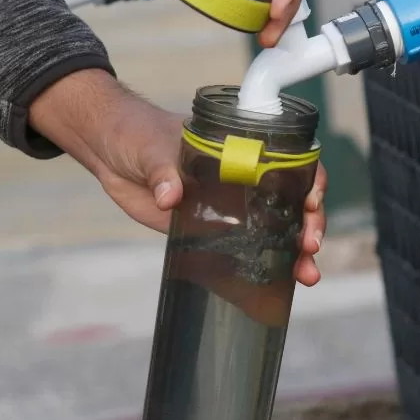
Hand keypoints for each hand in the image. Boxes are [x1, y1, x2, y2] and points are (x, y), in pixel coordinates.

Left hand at [28, 69, 326, 290]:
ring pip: (274, 230)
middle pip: (291, 201)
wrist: (109, 150)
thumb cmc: (137, 133)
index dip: (310, 180)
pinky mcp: (207, 231)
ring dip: (293, 254)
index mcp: (241, 148)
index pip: (291, 161)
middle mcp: (243, 177)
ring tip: (306, 276)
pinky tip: (278, 287)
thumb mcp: (153, 146)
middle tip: (310, 245)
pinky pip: (241, 250)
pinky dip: (261, 268)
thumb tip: (170, 196)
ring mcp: (228, 206)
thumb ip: (164, 170)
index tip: (310, 201)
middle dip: (308, 224)